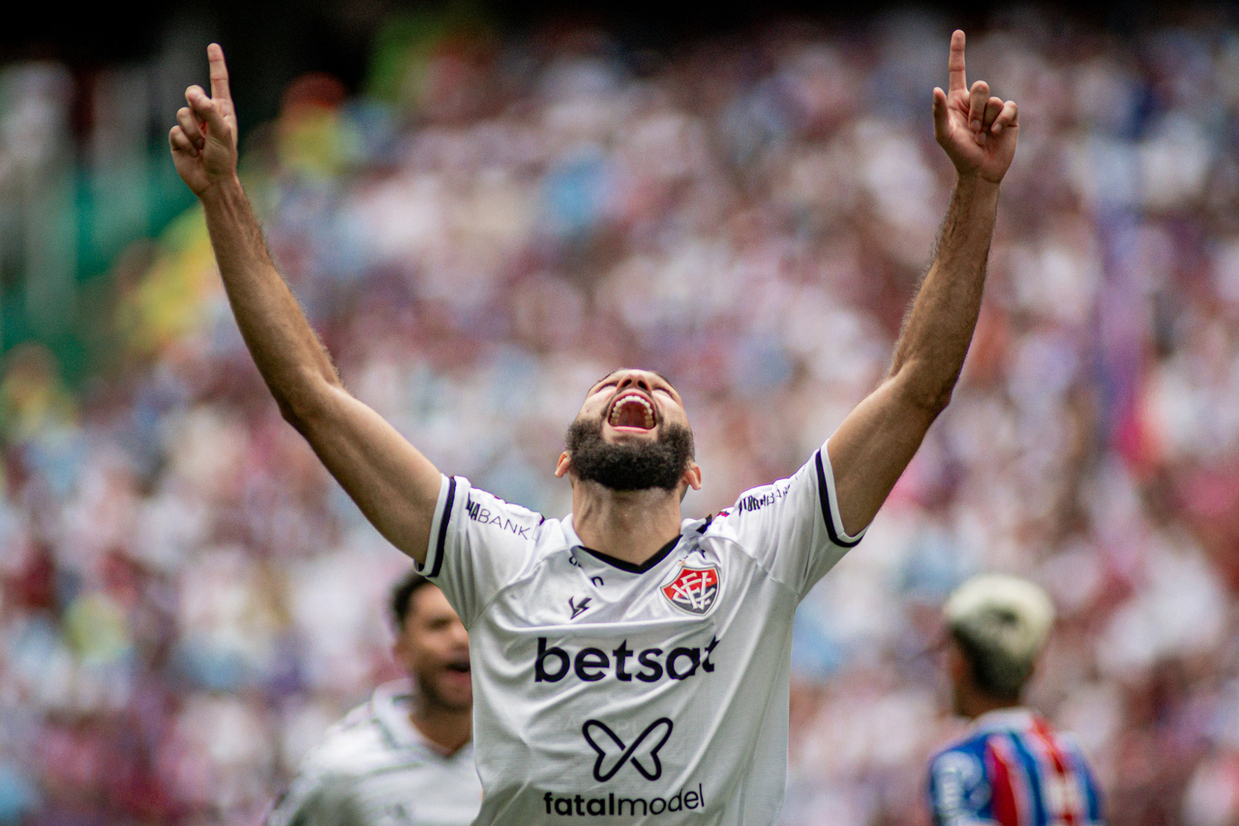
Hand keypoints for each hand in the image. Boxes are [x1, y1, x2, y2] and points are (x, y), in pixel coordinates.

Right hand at [169, 43, 238, 196]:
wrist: (212, 181)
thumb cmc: (224, 157)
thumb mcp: (222, 132)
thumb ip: (209, 111)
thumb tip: (193, 93)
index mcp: (222, 110)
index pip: (218, 82)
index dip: (215, 64)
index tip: (213, 46)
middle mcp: (205, 114)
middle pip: (192, 95)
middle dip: (196, 105)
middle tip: (204, 124)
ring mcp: (191, 125)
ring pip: (182, 114)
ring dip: (193, 133)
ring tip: (202, 147)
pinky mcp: (177, 138)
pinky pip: (175, 131)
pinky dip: (184, 142)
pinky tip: (191, 153)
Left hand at [932, 30, 1017, 183]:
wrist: (979, 172)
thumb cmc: (958, 154)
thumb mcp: (943, 135)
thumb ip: (939, 112)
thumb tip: (936, 90)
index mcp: (957, 101)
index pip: (958, 71)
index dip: (958, 51)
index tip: (959, 32)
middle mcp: (975, 101)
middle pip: (979, 86)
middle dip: (974, 109)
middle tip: (972, 129)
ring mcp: (993, 108)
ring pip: (992, 99)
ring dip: (985, 120)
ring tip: (981, 136)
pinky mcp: (1009, 117)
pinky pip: (1008, 107)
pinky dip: (1001, 120)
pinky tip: (995, 133)